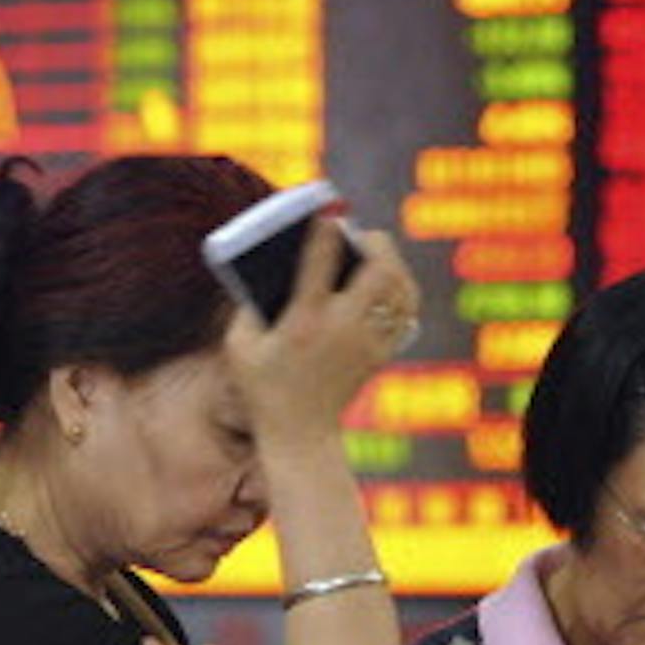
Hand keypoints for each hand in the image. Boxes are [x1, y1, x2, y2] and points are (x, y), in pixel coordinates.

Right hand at [224, 216, 419, 440]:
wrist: (299, 433)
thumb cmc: (263, 386)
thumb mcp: (240, 345)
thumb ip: (248, 304)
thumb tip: (267, 268)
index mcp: (303, 320)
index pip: (319, 264)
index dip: (325, 231)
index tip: (330, 211)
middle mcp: (341, 327)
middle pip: (379, 272)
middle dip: (376, 244)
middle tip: (363, 236)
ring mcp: (366, 342)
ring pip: (399, 291)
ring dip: (394, 266)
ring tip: (378, 255)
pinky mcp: (379, 354)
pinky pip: (405, 314)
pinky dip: (402, 294)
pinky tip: (390, 285)